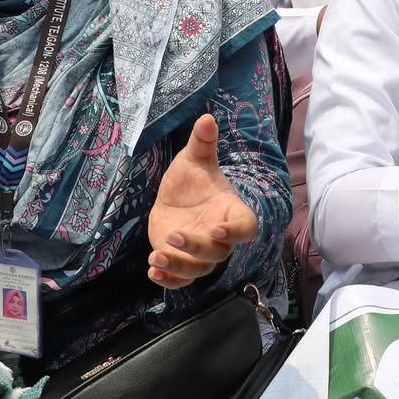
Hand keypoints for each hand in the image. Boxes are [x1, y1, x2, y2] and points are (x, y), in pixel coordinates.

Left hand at [145, 112, 258, 288]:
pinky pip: (180, 280)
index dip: (235, 232)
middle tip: (174, 235)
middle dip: (195, 247)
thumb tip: (206, 118)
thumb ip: (202, 143)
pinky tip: (152, 272)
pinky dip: (168, 280)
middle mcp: (220, 238)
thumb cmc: (192, 180)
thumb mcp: (194, 159)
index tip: (218, 229)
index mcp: (232, 212)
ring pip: (198, 270)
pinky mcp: (182, 264)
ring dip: (178, 268)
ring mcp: (201, 255)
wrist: (175, 198)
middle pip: (217, 252)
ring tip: (157, 258)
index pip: (245, 227)